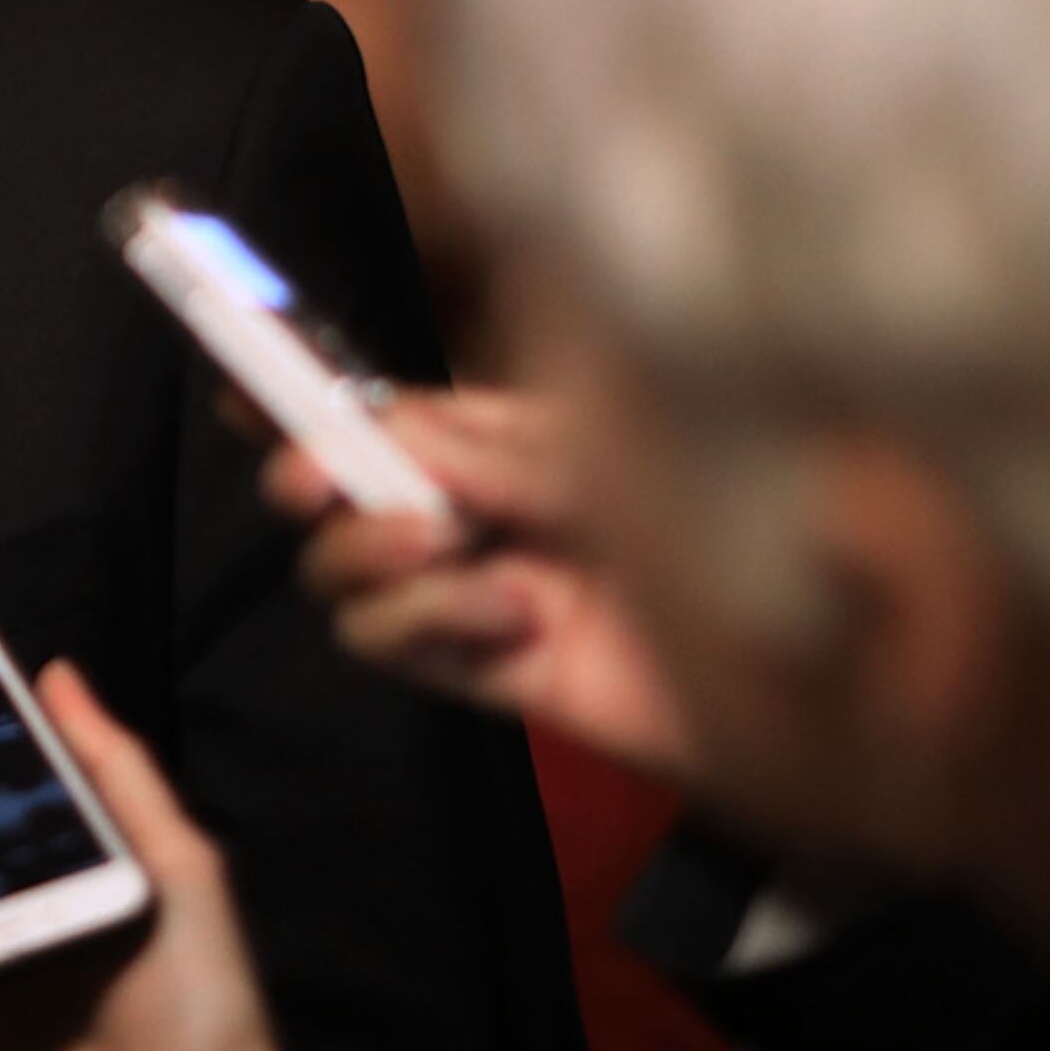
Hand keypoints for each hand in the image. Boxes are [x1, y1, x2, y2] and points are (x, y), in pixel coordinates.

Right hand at [265, 387, 694, 780]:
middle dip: (313, 475)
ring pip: (342, 571)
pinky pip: (392, 640)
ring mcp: (473, 584)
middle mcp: (477, 504)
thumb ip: (481, 445)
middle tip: (320, 481)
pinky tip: (507, 612)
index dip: (302, 390)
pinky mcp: (482, 665)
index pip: (381, 403)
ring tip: (450, 546)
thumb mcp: (597, 451)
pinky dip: (429, 618)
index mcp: (506, 432)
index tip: (242, 383)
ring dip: (373, 551)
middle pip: (337, 486)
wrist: (807, 668)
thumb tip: (380, 432)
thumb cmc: (726, 523)